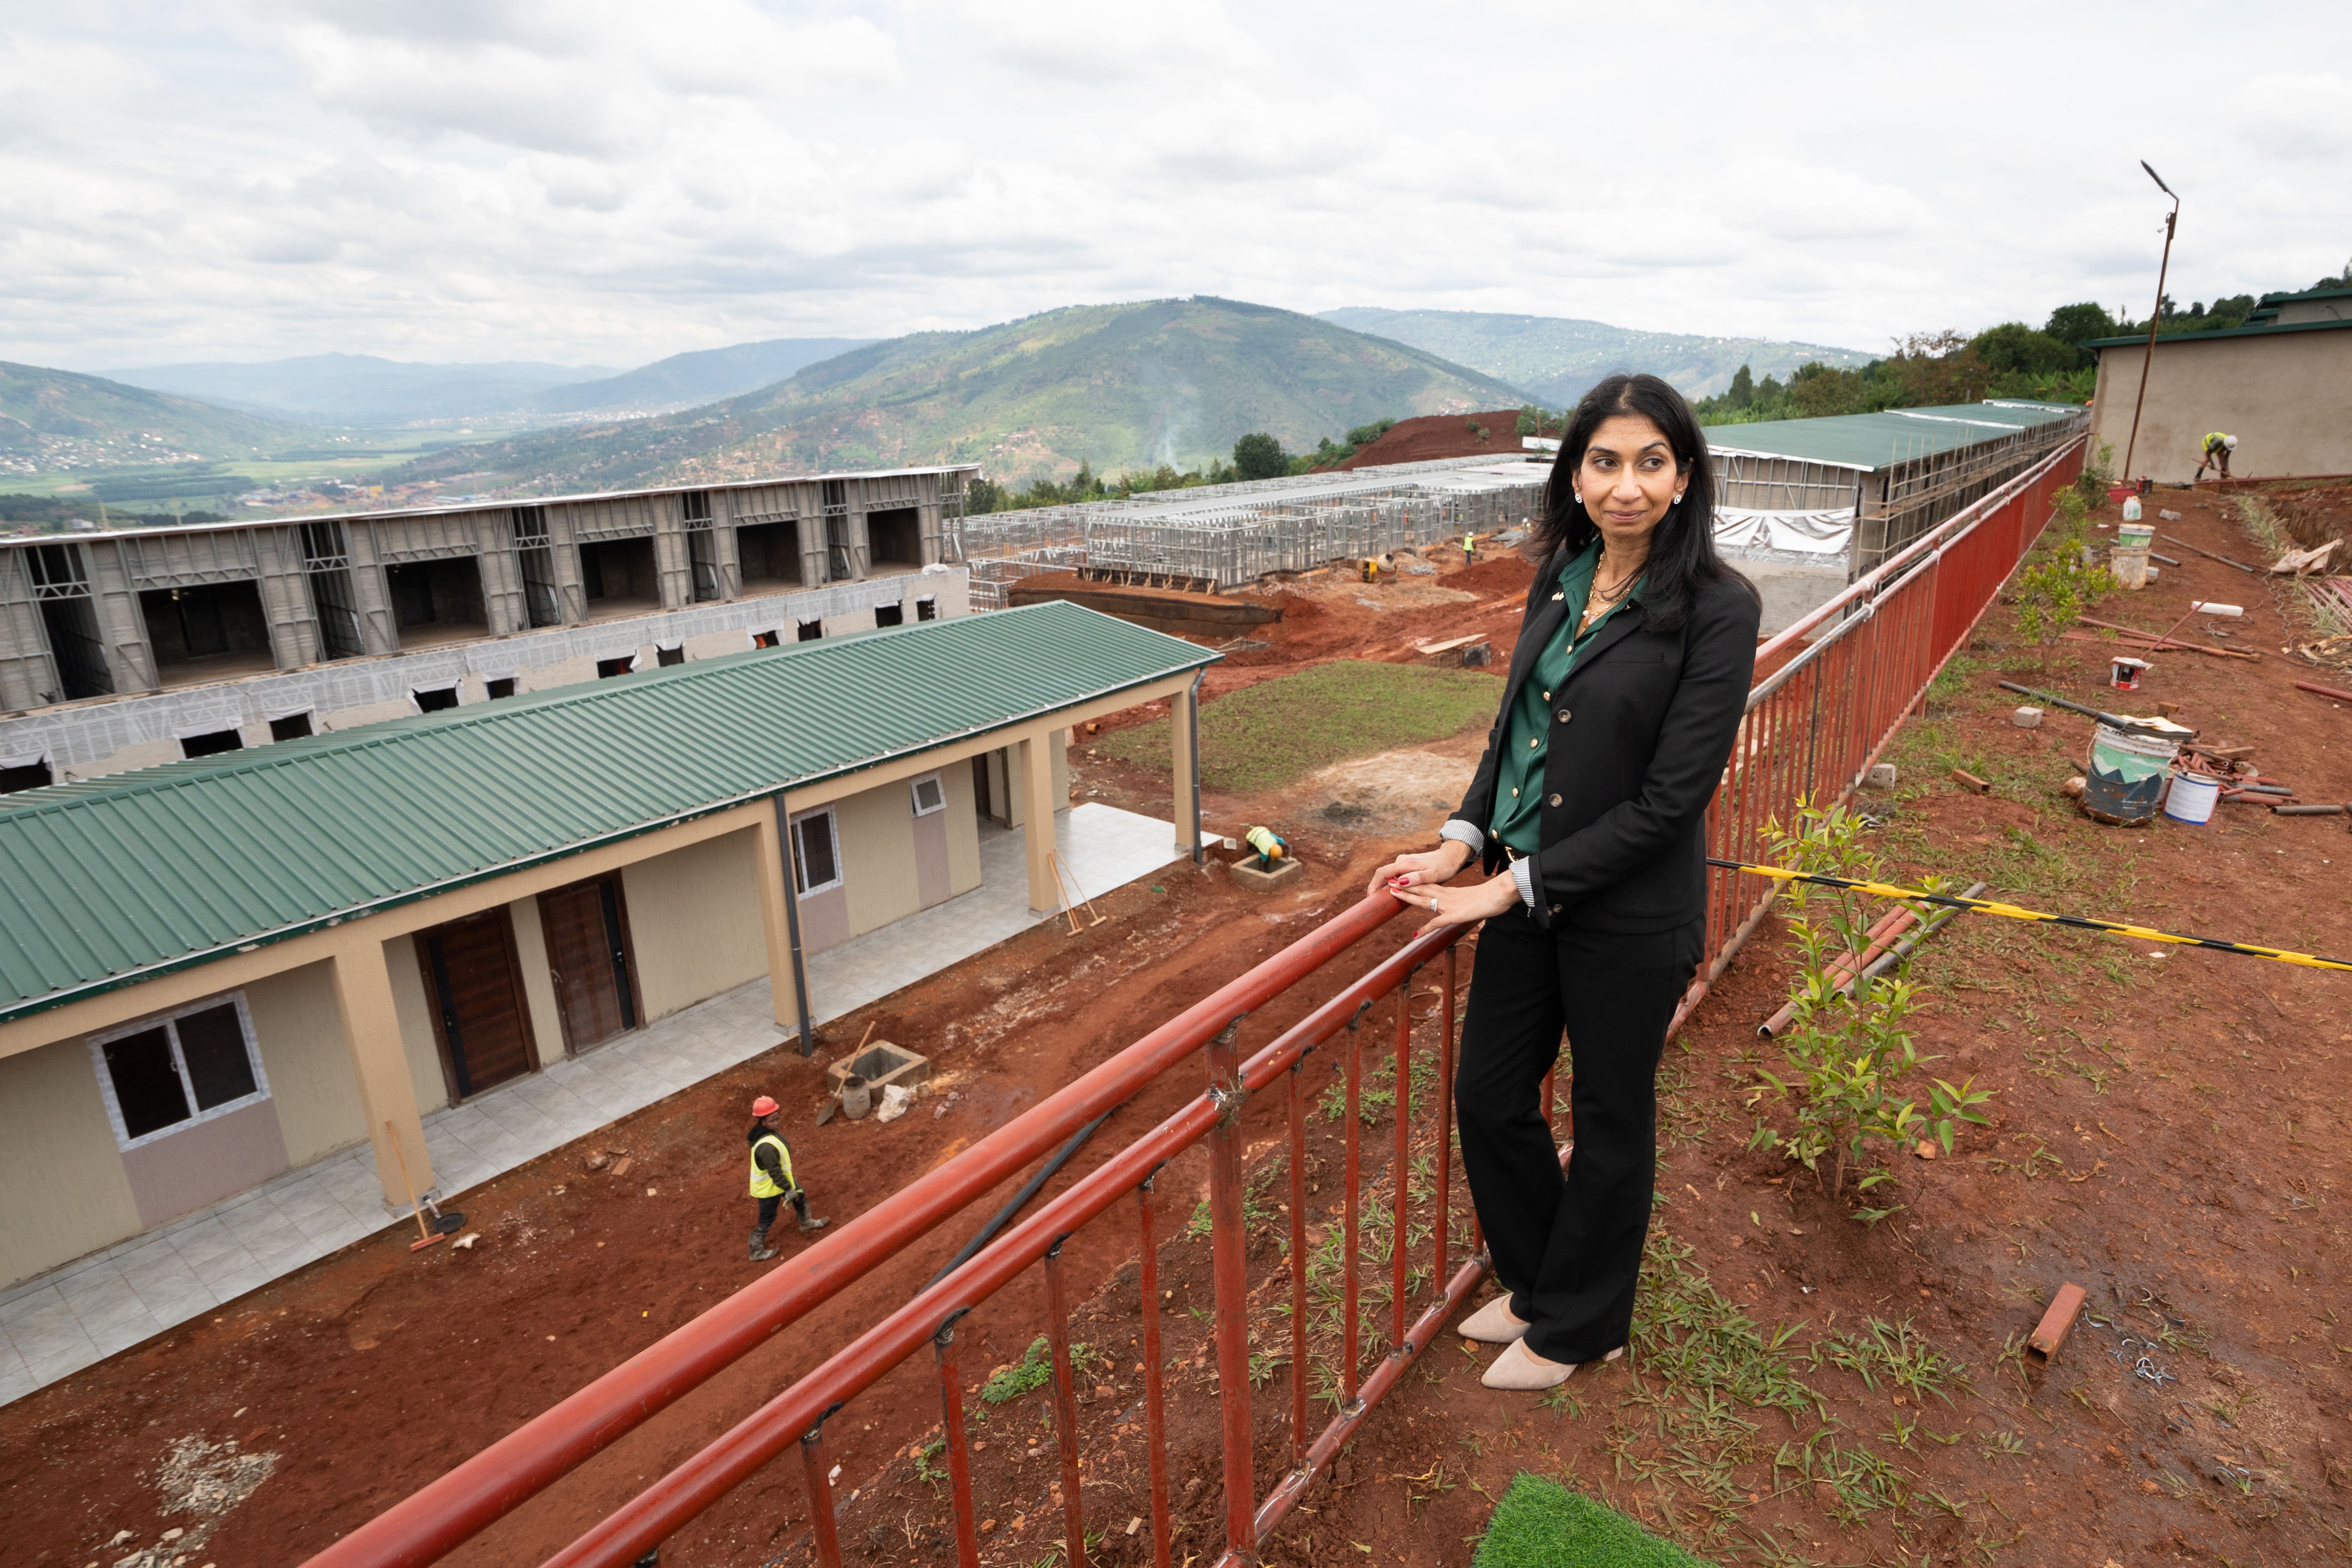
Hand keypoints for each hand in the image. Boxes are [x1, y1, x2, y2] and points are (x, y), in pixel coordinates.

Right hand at [1366, 839, 1474, 898]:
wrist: (1449, 857)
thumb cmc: (1443, 867)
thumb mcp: (1432, 875)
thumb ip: (1416, 878)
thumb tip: (1399, 882)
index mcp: (1405, 863)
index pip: (1382, 873)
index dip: (1373, 885)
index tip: (1370, 898)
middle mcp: (1402, 861)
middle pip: (1383, 874)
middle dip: (1376, 888)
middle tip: (1374, 903)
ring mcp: (1404, 862)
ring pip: (1389, 875)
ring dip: (1384, 887)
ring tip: (1382, 901)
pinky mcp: (1407, 865)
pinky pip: (1395, 875)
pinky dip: (1392, 884)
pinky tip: (1393, 892)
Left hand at [1391, 871, 1521, 934]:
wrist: (1501, 893)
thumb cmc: (1493, 896)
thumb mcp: (1474, 899)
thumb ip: (1465, 903)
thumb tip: (1464, 907)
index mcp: (1451, 893)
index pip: (1428, 887)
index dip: (1413, 884)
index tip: (1400, 880)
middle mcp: (1447, 896)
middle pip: (1422, 889)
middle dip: (1404, 886)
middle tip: (1389, 882)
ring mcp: (1450, 905)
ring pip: (1424, 900)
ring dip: (1408, 897)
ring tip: (1393, 893)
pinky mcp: (1455, 915)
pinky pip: (1437, 923)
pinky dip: (1426, 929)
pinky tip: (1416, 935)